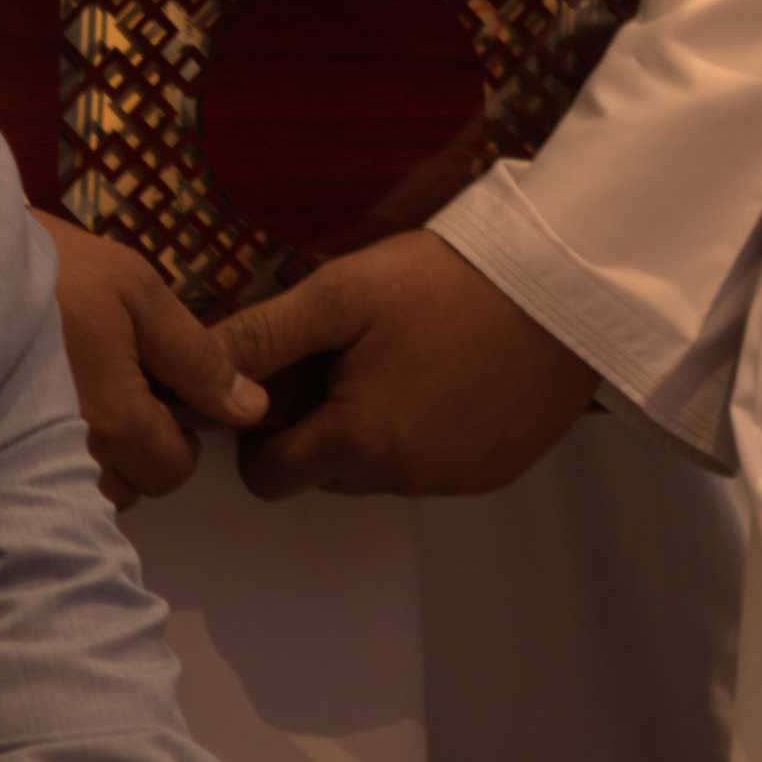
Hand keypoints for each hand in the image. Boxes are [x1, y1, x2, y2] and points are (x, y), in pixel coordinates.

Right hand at [42, 214, 264, 503]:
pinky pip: (39, 484)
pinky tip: (47, 410)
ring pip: (86, 492)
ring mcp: (25, 465)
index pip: (173, 470)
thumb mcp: (136, 291)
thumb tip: (251, 409)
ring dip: (97, 458)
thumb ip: (196, 357)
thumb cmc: (55, 268)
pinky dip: (55, 460)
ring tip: (85, 398)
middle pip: (130, 488)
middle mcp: (72, 459)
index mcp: (115, 421)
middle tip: (124, 387)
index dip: (183, 434)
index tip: (165, 390)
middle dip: (140, 449)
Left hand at [212, 229, 599, 500]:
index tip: (288, 376)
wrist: (566, 283)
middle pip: (324, 473)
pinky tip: (449, 370)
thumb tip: (194, 374)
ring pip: (379, 470)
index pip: (266, 478)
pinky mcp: (496, 470)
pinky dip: (426, 428)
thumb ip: (263, 339)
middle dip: (319, 423)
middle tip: (349, 350)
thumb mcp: (341, 294)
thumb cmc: (445, 281)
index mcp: (357, 443)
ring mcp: (454, 480)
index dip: (261, 431)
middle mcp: (402, 480)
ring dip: (374, 426)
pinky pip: (433, 464)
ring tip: (404, 352)